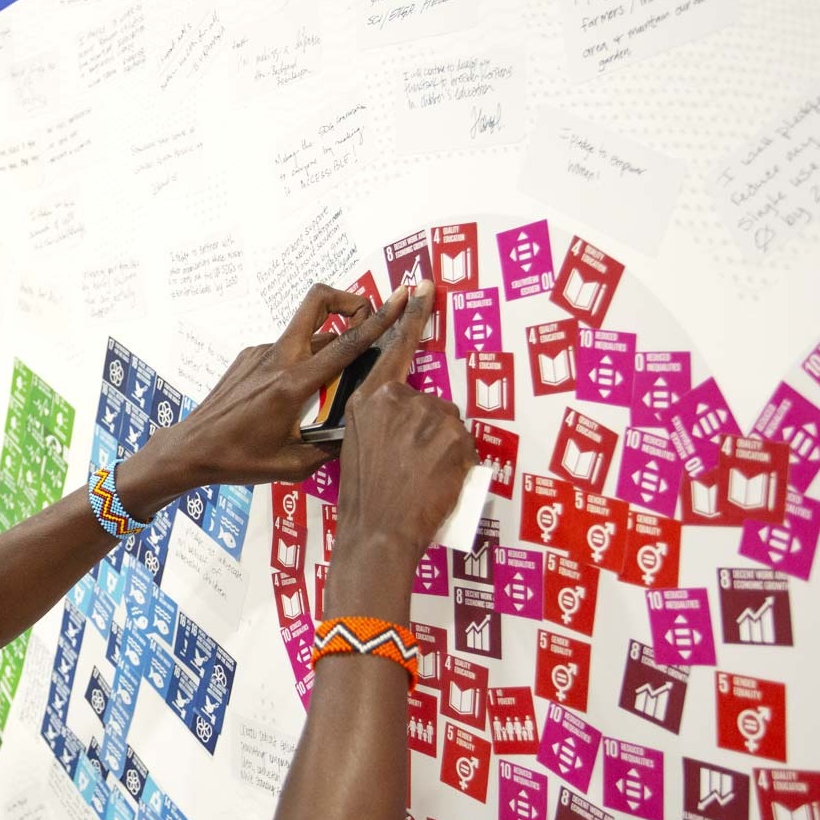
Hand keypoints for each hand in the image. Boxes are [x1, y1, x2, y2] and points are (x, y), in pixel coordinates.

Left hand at [119, 282, 418, 514]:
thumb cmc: (239, 460)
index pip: (347, 344)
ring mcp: (260, 354)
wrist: (190, 449)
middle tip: (368, 316)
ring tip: (332, 383)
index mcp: (293, 384)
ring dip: (328, 343)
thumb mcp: (293, 464)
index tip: (400, 299)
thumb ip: (332, 446)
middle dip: (349, 299)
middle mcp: (277, 359)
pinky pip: (287, 350)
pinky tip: (296, 398)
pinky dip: (303, 362)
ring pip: (307, 333)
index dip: (379, 319)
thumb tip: (361, 433)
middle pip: (317, 302)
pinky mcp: (248, 357)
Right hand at [324, 283, 475, 621]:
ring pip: (448, 423)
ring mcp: (425, 415)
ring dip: (443, 448)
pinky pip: (465, 443)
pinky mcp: (450, 435)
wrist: (377, 534)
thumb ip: (379, 422)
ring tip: (422, 479)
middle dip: (428, 431)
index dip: (412, 314)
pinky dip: (458, 462)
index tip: (424, 285)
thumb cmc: (363, 500)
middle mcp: (394, 400)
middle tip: (412, 467)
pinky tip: (438, 482)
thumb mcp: (355, 448)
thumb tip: (405, 425)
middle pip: (429, 401)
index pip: (395, 347)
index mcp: (366, 400)